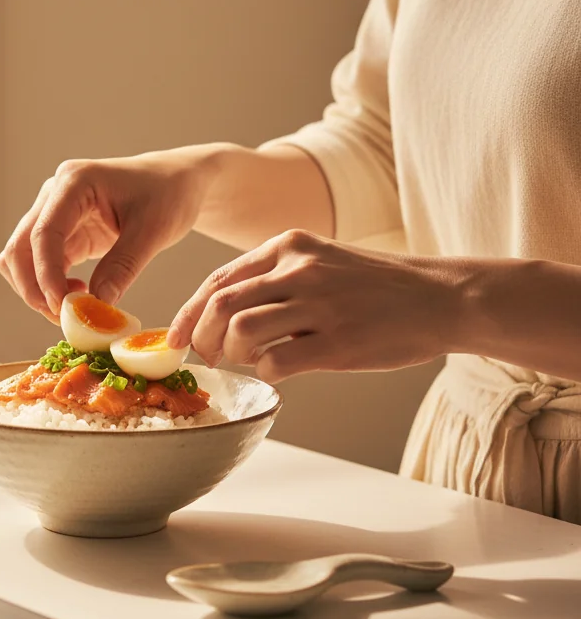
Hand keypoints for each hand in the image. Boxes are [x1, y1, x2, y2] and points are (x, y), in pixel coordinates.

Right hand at [0, 150, 210, 321]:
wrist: (177, 183)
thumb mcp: (153, 230)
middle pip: (20, 247)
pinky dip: (51, 286)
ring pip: (22, 259)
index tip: (62, 307)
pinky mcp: (62, 232)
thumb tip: (96, 304)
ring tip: (74, 307)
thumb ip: (123, 265)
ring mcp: (54, 213)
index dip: (46, 274)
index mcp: (74, 182)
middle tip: (63, 318)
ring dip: (37, 289)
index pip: (44, 233)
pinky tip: (80, 294)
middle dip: (34, 287)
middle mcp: (55, 194)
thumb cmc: (169, 195)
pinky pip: (41, 264)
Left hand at [167, 229, 463, 381]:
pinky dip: (267, 373)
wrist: (441, 297)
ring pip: (241, 332)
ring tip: (247, 361)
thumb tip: (223, 313)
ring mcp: (319, 305)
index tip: (177, 338)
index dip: (189, 312)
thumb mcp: (321, 259)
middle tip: (207, 357)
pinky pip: (277, 363)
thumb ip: (275, 276)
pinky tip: (280, 371)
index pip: (219, 279)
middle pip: (221, 305)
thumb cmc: (376, 285)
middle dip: (202, 337)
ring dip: (233, 355)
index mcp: (288, 246)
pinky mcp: (338, 343)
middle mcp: (299, 269)